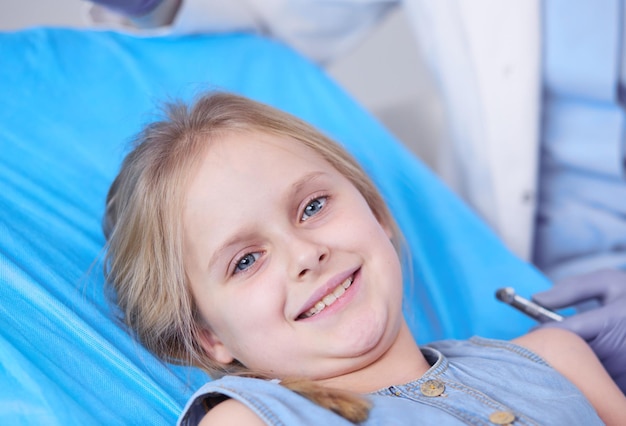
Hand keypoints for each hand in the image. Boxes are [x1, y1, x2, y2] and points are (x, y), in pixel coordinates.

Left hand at [533, 269, 625, 392]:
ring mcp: (624, 368)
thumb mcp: (607, 282)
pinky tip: (590, 361)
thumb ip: (572, 289)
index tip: (536, 331)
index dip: (544, 332)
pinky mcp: (625, 381)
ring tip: (571, 350)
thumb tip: (538, 298)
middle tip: (548, 343)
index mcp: (613, 320)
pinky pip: (599, 384)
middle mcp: (620, 348)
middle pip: (571, 356)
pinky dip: (590, 375)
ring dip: (573, 363)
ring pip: (584, 372)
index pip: (566, 332)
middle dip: (556, 349)